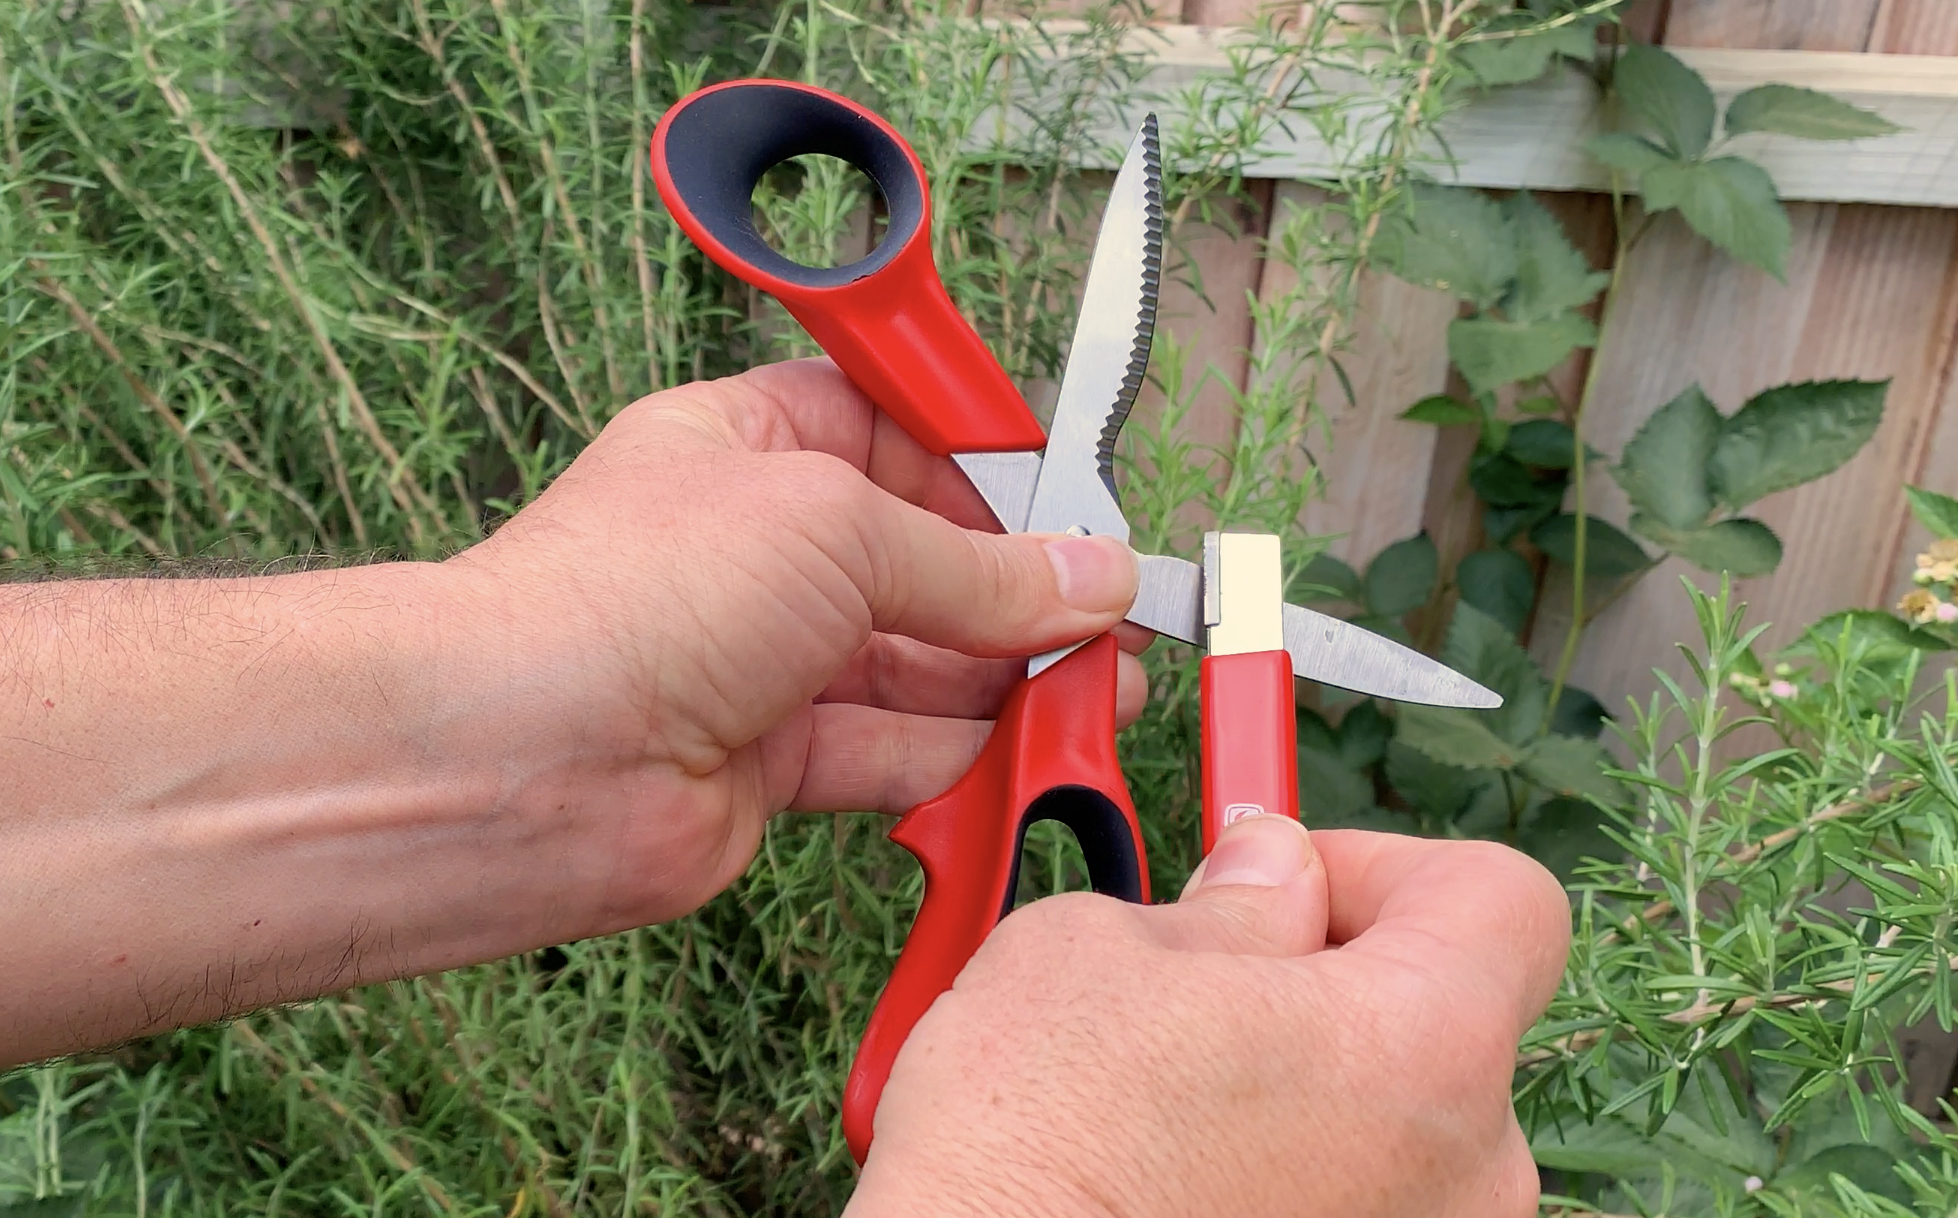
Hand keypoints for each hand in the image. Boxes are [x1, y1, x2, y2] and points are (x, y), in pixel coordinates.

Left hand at [441, 357, 1150, 934]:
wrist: (522, 758)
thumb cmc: (632, 598)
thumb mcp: (836, 528)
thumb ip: (975, 564)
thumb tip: (1085, 575)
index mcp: (748, 448)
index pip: (891, 431)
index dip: (984, 462)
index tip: (1070, 499)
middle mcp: (754, 551)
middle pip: (919, 558)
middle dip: (1018, 588)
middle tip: (1109, 612)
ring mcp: (761, 659)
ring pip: (915, 663)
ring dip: (1008, 677)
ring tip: (1101, 685)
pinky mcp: (770, 759)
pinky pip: (890, 750)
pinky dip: (961, 753)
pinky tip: (1030, 749)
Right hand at [848, 819, 1569, 1217]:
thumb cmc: (1027, 1150)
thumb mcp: (1096, 952)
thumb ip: (1226, 901)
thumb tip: (1272, 873)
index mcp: (1421, 1048)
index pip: (1501, 902)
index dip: (1387, 867)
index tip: (1287, 886)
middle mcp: (1467, 1175)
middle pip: (1445, 1024)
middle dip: (1331, 987)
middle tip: (1203, 989)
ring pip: (1396, 1131)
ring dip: (1307, 1094)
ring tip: (1170, 1104)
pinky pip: (1358, 1210)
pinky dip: (1290, 1185)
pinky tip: (1178, 1184)